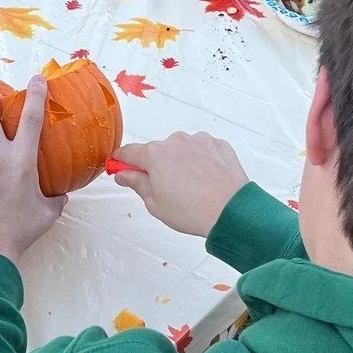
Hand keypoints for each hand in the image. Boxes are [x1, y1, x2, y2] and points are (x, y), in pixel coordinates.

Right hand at [112, 131, 247, 237]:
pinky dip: (201, 161)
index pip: (129, 152)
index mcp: (155, 154)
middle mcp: (176, 141)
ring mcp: (199, 141)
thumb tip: (124, 174)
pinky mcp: (219, 145)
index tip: (121, 169)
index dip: (122, 162)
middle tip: (165, 189)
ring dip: (181, 162)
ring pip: (181, 149)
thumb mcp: (155, 203)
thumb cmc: (191, 211)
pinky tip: (206, 180)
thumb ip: (137, 183)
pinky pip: (202, 150)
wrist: (231, 211)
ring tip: (191, 187)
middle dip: (157, 166)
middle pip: (157, 151)